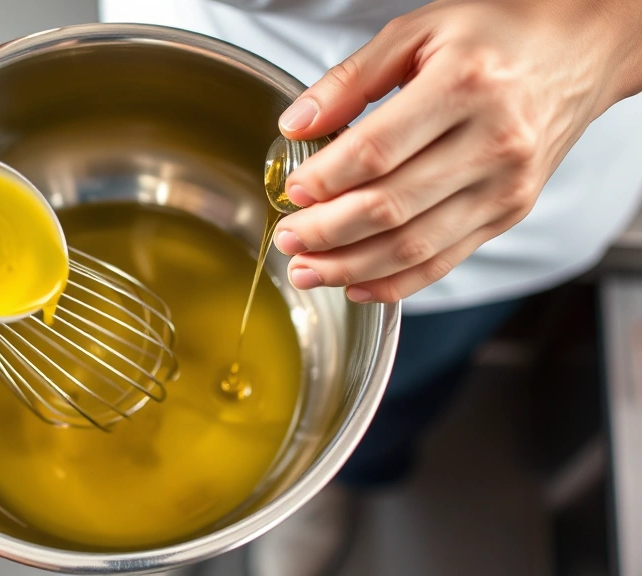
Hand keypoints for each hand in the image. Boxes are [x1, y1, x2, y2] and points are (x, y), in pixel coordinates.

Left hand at [272, 0, 641, 302]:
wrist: (580, 50)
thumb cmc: (497, 34)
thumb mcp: (418, 31)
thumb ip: (351, 78)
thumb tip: (297, 123)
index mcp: (465, 86)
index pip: (376, 151)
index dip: (325, 179)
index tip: (292, 191)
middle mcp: (493, 142)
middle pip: (391, 207)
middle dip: (326, 232)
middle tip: (287, 238)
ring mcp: (505, 186)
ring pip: (414, 246)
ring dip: (351, 267)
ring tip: (307, 269)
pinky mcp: (510, 212)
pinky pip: (444, 261)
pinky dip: (396, 282)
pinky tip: (356, 284)